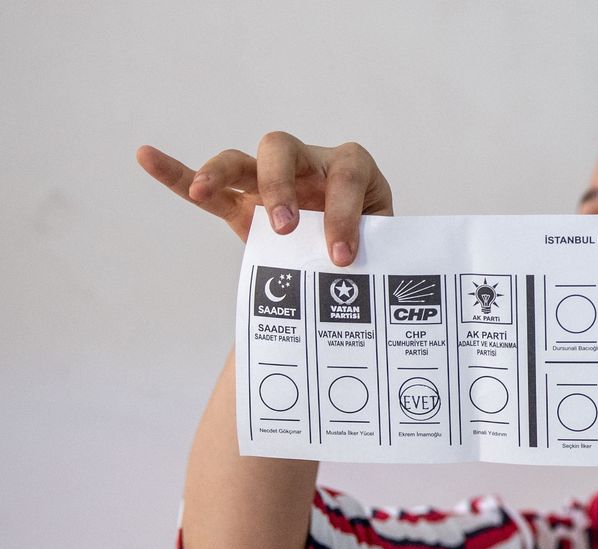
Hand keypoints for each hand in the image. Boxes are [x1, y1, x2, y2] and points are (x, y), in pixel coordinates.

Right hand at [136, 133, 392, 266]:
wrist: (356, 255)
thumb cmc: (372, 246)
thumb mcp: (382, 248)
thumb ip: (373, 253)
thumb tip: (360, 282)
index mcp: (351, 171)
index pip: (345, 177)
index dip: (344, 213)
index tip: (341, 255)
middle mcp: (308, 165)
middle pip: (282, 149)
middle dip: (280, 185)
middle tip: (286, 228)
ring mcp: (271, 180)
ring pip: (241, 161)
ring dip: (221, 172)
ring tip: (204, 189)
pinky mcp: (243, 202)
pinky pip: (207, 186)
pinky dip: (176, 172)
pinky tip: (146, 156)